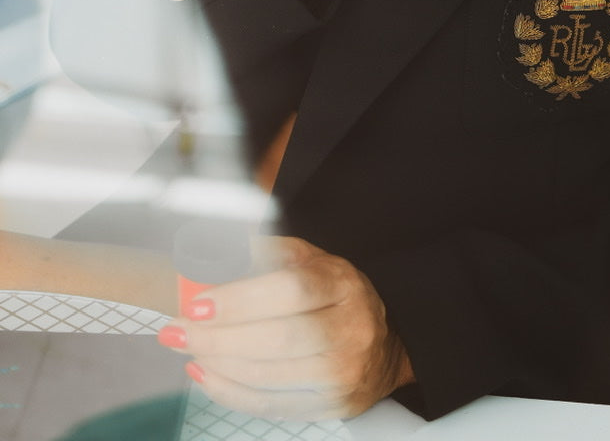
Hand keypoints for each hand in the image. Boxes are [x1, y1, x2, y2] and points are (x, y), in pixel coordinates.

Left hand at [157, 236, 412, 419]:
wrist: (384, 344)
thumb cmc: (335, 296)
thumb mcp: (312, 261)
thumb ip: (269, 254)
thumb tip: (215, 252)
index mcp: (343, 283)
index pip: (290, 290)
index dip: (239, 299)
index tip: (196, 303)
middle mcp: (351, 329)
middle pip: (276, 339)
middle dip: (216, 338)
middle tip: (176, 331)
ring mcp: (345, 373)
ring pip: (269, 376)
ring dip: (217, 365)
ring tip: (188, 349)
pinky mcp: (332, 406)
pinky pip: (271, 405)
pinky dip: (230, 392)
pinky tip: (207, 374)